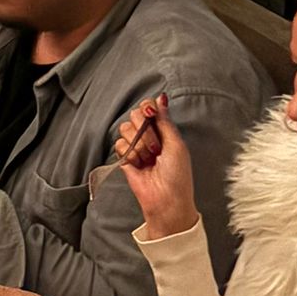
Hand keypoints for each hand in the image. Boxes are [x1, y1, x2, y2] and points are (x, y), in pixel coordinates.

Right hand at [117, 96, 196, 238]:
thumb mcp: (176, 144)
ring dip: (138, 144)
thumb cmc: (177, 174)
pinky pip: (119, 144)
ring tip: (148, 159)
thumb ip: (165, 120)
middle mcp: (149, 135)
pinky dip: (130, 154)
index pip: (149, 106)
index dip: (148, 109)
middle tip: (155, 147)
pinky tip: (139, 165)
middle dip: (144, 130)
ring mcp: (136, 146)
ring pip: (125, 129)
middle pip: (135, 114)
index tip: (151, 115)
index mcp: (163, 130)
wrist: (166, 199)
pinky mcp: (124, 158)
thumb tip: (161, 97)